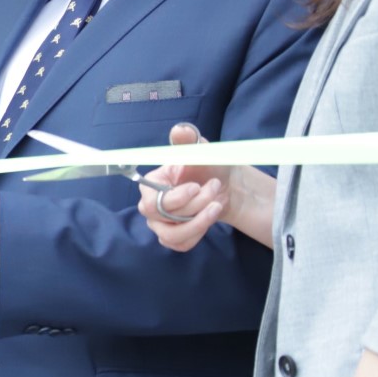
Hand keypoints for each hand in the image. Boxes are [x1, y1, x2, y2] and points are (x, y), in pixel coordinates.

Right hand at [134, 123, 225, 250]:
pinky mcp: (174, 238)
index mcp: (151, 185)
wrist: (227, 186)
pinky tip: (209, 218)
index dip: (176, 198)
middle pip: (163, 219)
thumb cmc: (209, 166)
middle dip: (194, 207)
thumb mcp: (201, 150)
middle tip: (213, 188)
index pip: (152, 202)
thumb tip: (180, 130)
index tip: (197, 185)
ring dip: (199, 222)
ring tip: (216, 205)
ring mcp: (160, 225)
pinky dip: (198, 234)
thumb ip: (188, 140)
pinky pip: (180, 245)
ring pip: (173, 235)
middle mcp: (150, 207)